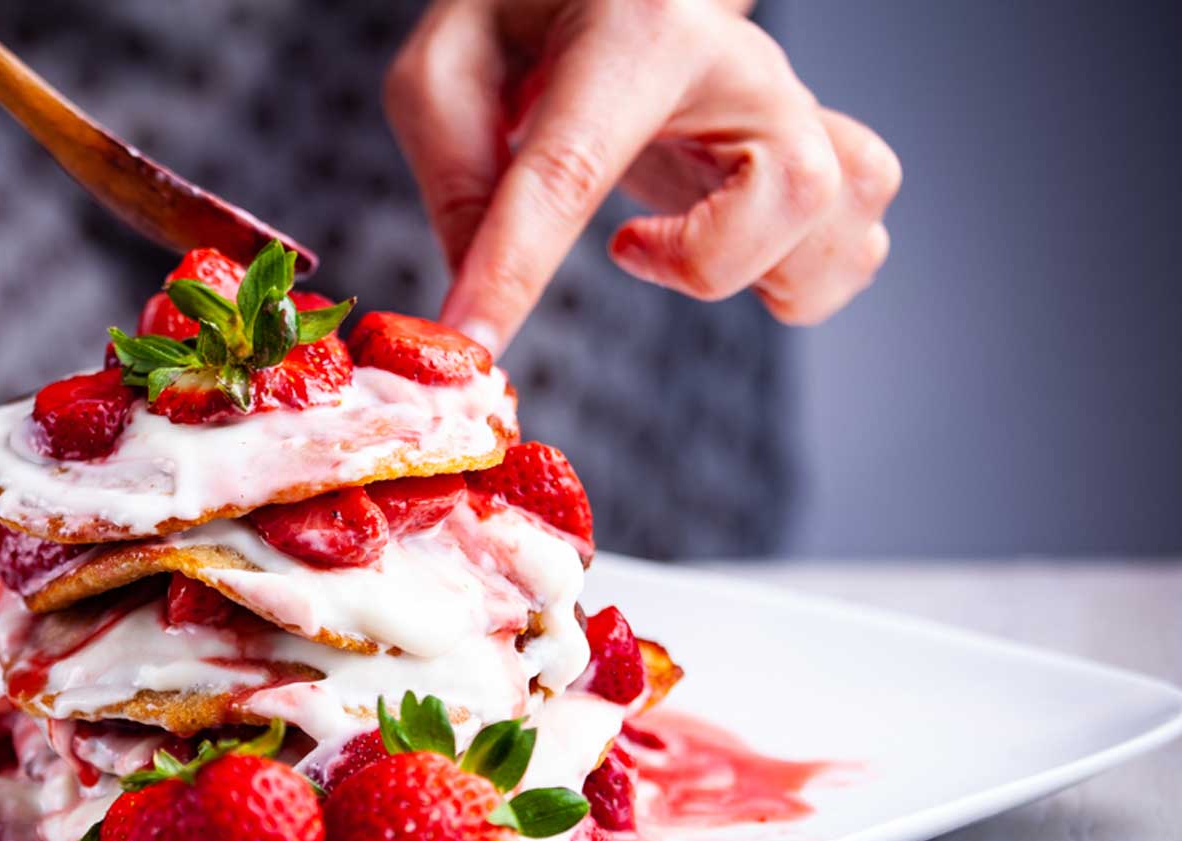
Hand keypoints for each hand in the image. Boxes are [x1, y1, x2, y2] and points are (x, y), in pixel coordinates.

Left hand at [385, 0, 901, 350]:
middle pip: (793, 185)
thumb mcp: (449, 66)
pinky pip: (856, 238)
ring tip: (676, 255)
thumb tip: (479, 291)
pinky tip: (725, 260)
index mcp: (635, 27)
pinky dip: (804, 280)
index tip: (472, 342)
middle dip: (708, 262)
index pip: (574, 168)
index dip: (516, 270)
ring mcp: (782, 106)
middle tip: (625, 247)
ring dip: (773, 273)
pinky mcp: (803, 148)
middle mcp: (735, 63)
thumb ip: (455, 175)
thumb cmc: (527, 17)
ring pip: (848, 207)